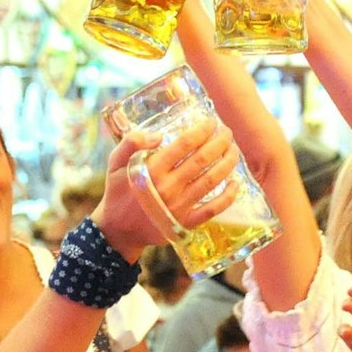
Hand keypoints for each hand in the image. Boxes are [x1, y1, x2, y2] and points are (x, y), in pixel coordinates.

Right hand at [94, 114, 242, 262]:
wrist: (119, 230)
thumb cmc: (118, 192)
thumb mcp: (115, 162)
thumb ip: (131, 142)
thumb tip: (159, 135)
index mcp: (152, 169)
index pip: (184, 144)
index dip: (202, 131)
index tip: (211, 122)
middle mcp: (168, 186)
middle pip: (202, 160)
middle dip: (219, 142)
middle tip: (227, 132)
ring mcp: (179, 206)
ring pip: (211, 181)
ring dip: (227, 163)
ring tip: (234, 150)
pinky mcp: (185, 223)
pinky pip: (212, 209)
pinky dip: (227, 197)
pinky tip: (236, 183)